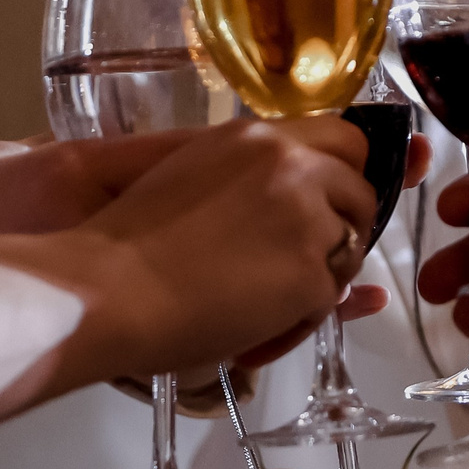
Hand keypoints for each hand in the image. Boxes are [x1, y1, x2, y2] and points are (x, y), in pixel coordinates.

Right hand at [55, 117, 378, 376]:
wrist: (109, 289)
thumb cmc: (130, 242)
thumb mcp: (192, 174)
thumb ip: (248, 172)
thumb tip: (295, 192)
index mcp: (258, 137)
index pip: (341, 138)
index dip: (342, 173)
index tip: (330, 202)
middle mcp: (292, 166)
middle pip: (359, 190)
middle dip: (345, 225)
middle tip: (308, 259)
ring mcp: (309, 219)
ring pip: (351, 247)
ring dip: (325, 275)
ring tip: (271, 302)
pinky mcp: (313, 274)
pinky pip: (329, 299)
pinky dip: (302, 318)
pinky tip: (258, 331)